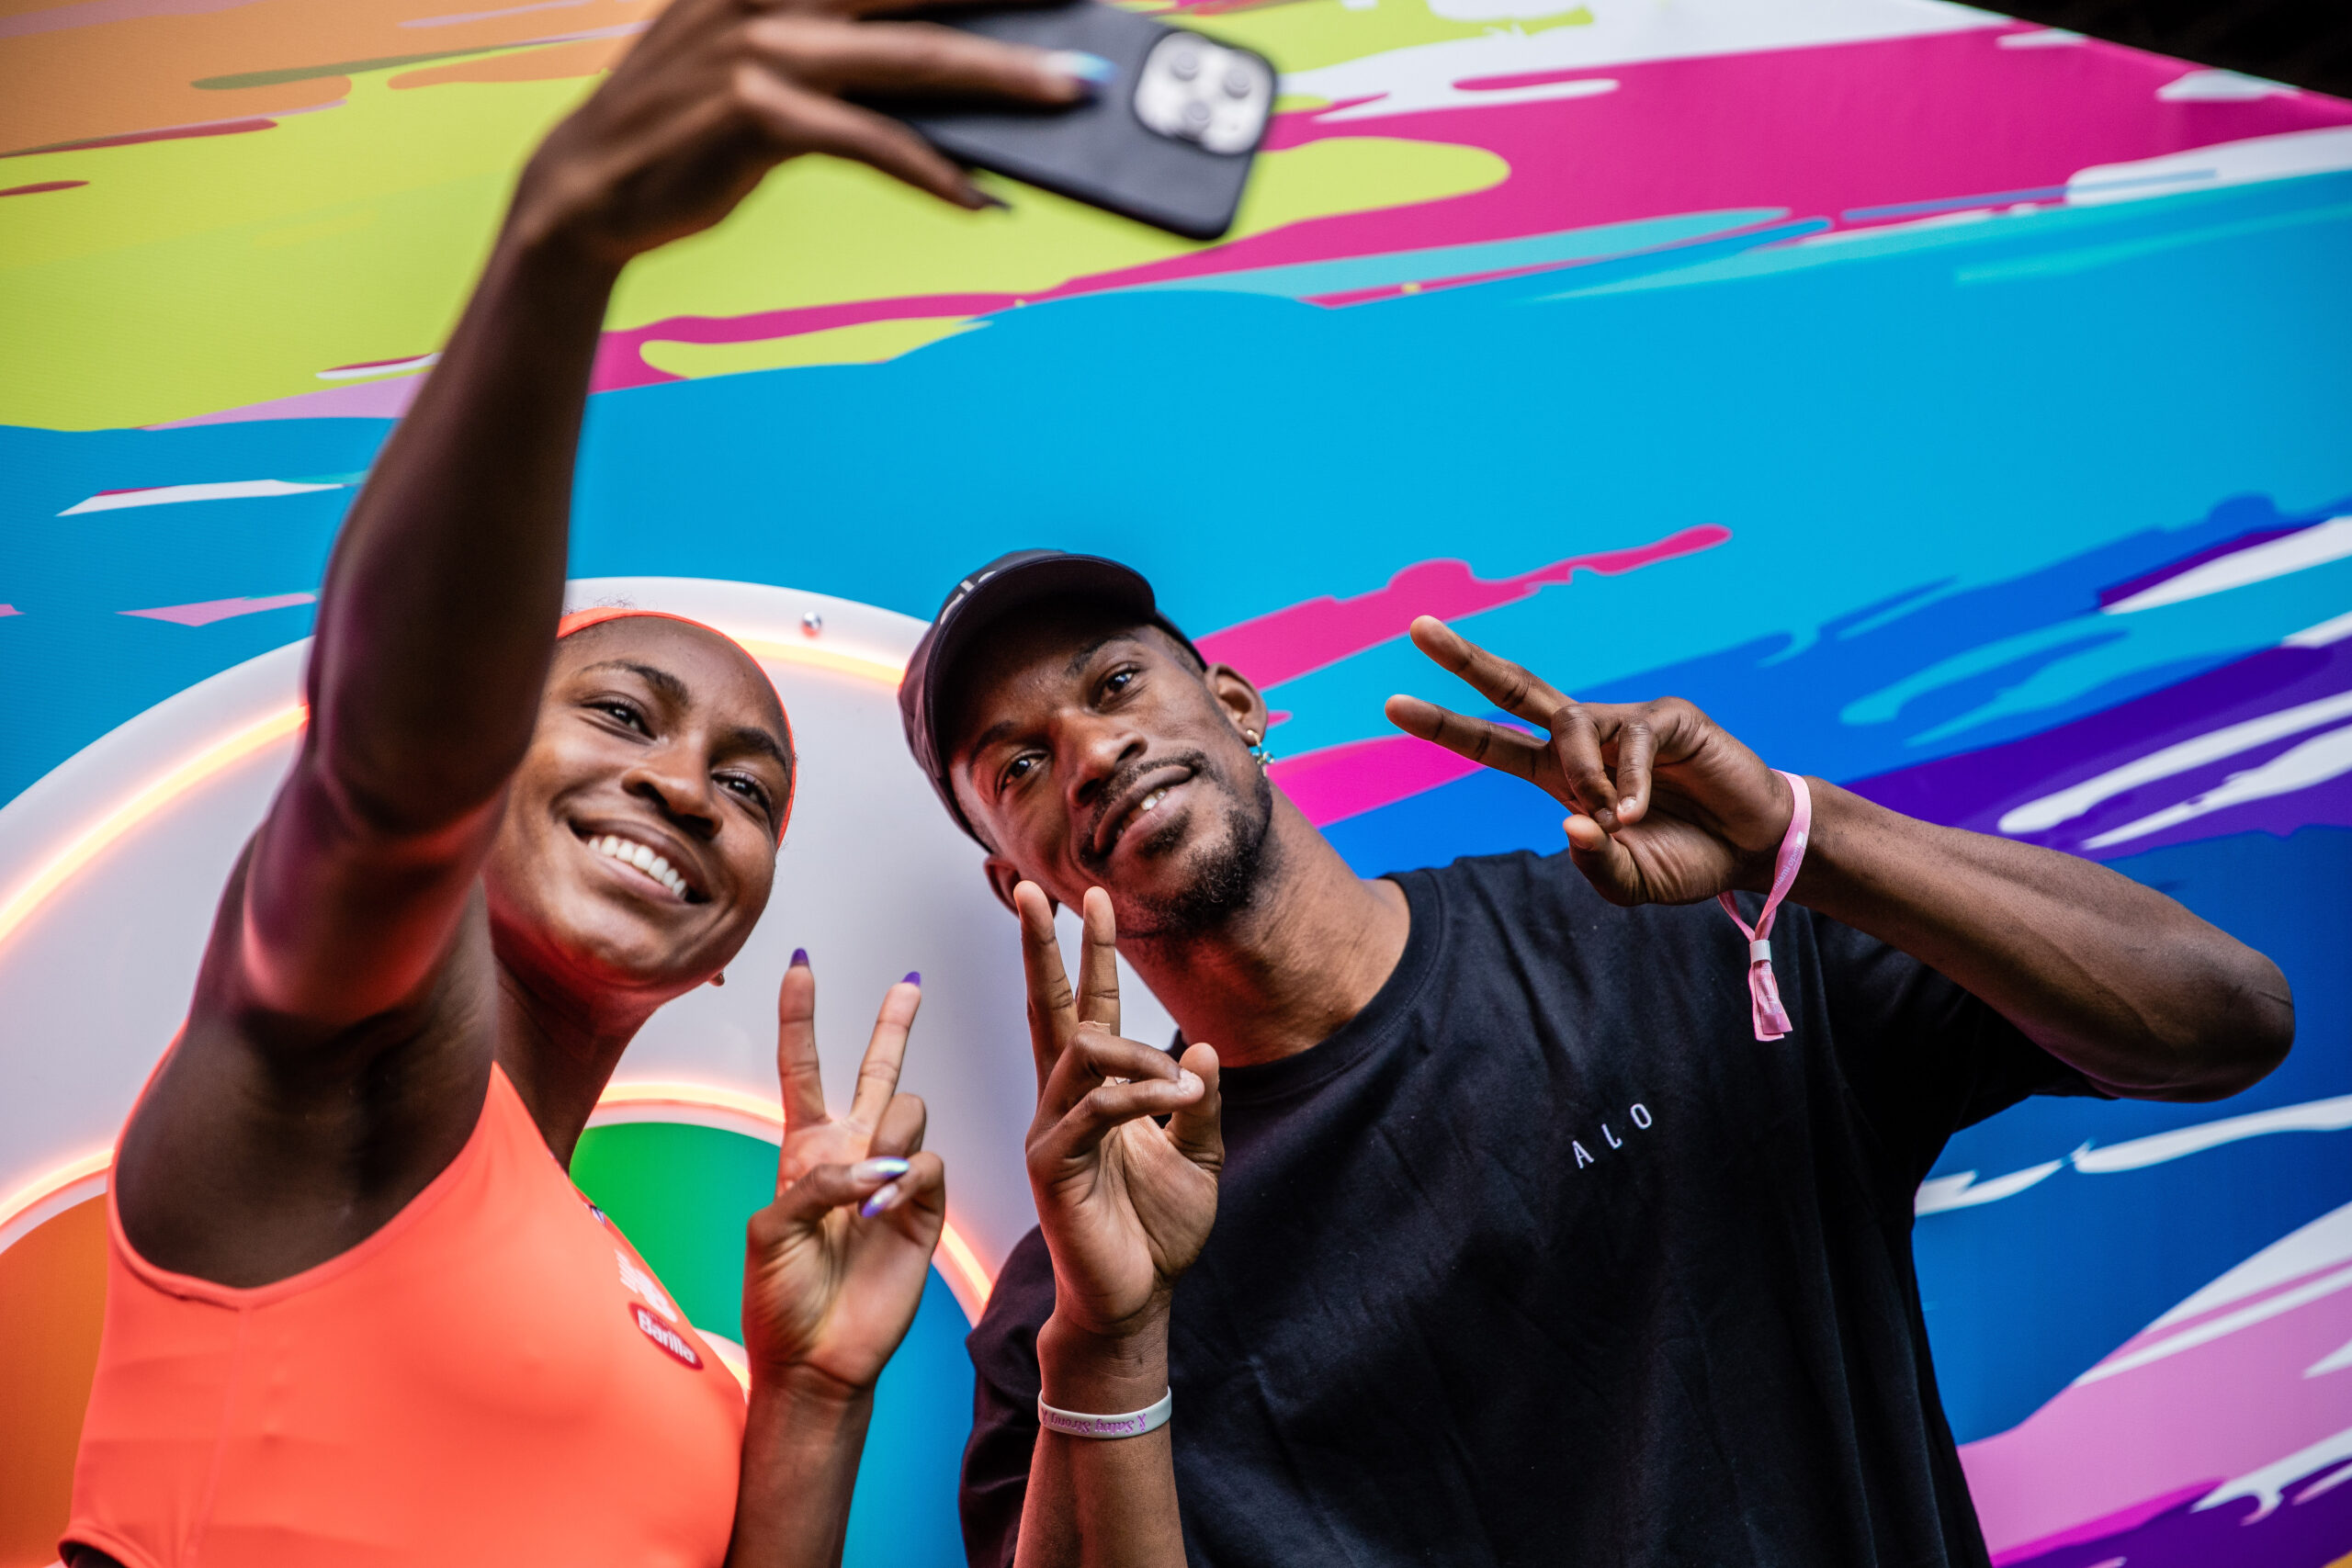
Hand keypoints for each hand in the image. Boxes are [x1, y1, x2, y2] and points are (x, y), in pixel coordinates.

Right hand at [511, 0, 1091, 264]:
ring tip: (1070, 94)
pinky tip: (979, 199)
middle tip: (1088, 9)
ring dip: (1004, 76)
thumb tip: (961, 71)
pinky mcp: (758, 117)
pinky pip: (873, 145)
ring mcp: (764, 50)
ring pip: (916, 60)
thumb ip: (846, 47)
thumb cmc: (690, 126)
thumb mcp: (762, 61)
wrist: (587, 187)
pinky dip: (934, 173)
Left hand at [739, 959, 944, 1391]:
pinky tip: (883, 1214)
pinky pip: (930, 1163)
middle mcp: (853, 1154)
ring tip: (871, 1191)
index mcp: (803, 1151)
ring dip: (890, 1139)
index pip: (803, 1067)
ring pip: (910, 1111)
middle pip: (877, 1070)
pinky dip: (906, 1180)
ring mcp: (893, 1180)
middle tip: (909, 980)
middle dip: (894, 1023)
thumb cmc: (778, 1298)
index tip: (802, 964)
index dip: (800, 1015)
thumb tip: (878, 1165)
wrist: (817, 1359)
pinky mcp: (925, 1210)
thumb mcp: (769, 1230)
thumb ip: (816, 1181)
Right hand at [1018, 885, 1220, 1343]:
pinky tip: (1173, 1097)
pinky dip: (1139, 1094)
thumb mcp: (1198, 1155)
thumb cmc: (1158, 1232)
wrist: (1135, 1300)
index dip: (1089, 954)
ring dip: (1138, 1053)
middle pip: (1047, 1009)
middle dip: (1041, 948)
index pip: (1085, 1010)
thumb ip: (1197, 1101)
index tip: (1093, 897)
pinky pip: (1093, 1109)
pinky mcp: (1053, 1166)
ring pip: (1081, 1053)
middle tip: (1031, 889)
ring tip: (1179, 1080)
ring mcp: (1051, 1131)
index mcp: (1093, 1095)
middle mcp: (1062, 1103)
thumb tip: (1202, 1048)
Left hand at [1386, 616, 1794, 906]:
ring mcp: (1623, 722)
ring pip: (1572, 724)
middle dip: (1465, 659)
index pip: (1491, 741)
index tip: (1391, 706)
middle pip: (1514, 688)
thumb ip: (1596, 864)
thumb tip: (1572, 824)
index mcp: (1560, 775)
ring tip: (1613, 818)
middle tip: (1417, 628)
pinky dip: (1630, 782)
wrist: (1752, 849)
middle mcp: (1584, 739)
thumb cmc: (1685, 858)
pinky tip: (1640, 812)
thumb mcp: (1629, 881)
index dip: (1445, 724)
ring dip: (1581, 774)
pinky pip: (1633, 741)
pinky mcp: (1668, 717)